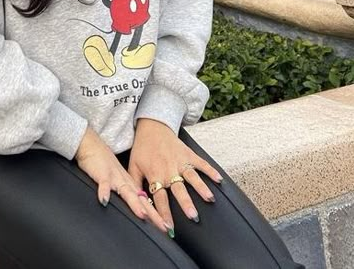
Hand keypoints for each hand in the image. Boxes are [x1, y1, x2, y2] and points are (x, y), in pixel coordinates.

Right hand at [74, 127, 166, 233]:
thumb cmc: (105, 165)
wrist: (93, 145)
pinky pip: (103, 183)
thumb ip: (128, 194)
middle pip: (141, 200)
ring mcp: (115, 177)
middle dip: (153, 214)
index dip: (156, 215)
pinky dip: (104, 191)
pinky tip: (104, 200)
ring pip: (126, 192)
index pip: (146, 202)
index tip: (166, 227)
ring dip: (134, 203)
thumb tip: (139, 211)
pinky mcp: (102, 173)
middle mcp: (126, 182)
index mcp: (130, 185)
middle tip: (164, 226)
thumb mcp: (118, 180)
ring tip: (143, 215)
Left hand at [128, 119, 221, 233]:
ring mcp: (180, 161)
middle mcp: (169, 169)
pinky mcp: (188, 153)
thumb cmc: (142, 148)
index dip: (164, 213)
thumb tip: (136, 204)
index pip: (160, 198)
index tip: (169, 227)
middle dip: (186, 203)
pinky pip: (201, 162)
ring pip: (192, 176)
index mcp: (155, 174)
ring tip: (209, 199)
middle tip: (193, 216)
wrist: (152, 126)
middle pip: (178, 189)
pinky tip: (219, 179)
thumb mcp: (133, 166)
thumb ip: (135, 185)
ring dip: (201, 188)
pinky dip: (210, 170)